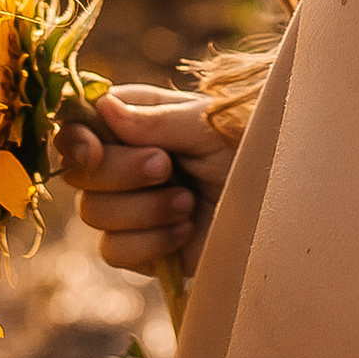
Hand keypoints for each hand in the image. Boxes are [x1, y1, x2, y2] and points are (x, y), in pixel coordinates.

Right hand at [56, 85, 236, 283]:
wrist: (282, 207)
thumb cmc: (251, 151)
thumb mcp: (206, 126)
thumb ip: (153, 119)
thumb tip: (102, 106)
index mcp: (136, 120)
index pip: (80, 124)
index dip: (76, 138)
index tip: (94, 151)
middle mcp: (126, 162)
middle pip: (78, 172)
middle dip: (120, 172)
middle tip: (167, 168)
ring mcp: (131, 207)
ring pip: (93, 212)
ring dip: (143, 208)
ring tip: (188, 202)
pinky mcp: (142, 248)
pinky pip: (114, 250)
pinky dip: (150, 241)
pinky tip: (185, 229)